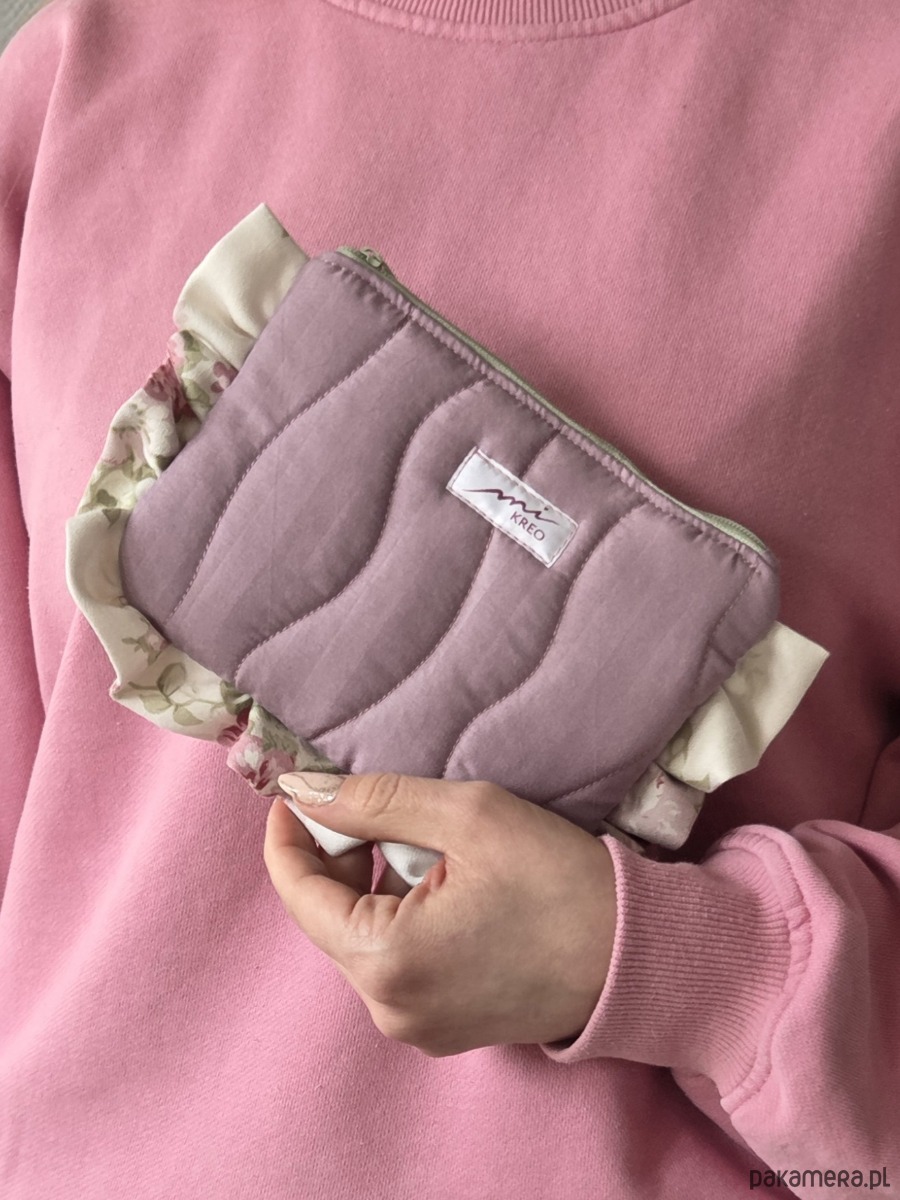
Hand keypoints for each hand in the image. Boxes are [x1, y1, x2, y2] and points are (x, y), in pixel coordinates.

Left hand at [262, 771, 616, 1056]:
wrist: (641, 957)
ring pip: (361, 936)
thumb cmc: (562, 882)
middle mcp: (388, 1008)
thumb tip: (302, 789)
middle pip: (326, 915)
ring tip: (427, 844)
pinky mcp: (443, 1029)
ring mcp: (416, 1027)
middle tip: (376, 803)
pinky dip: (401, 915)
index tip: (300, 787)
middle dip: (340, 853)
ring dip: (374, 883)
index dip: (290, 830)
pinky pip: (396, 961)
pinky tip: (444, 883)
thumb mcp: (468, 817)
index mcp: (386, 961)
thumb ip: (376, 801)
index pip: (297, 891)